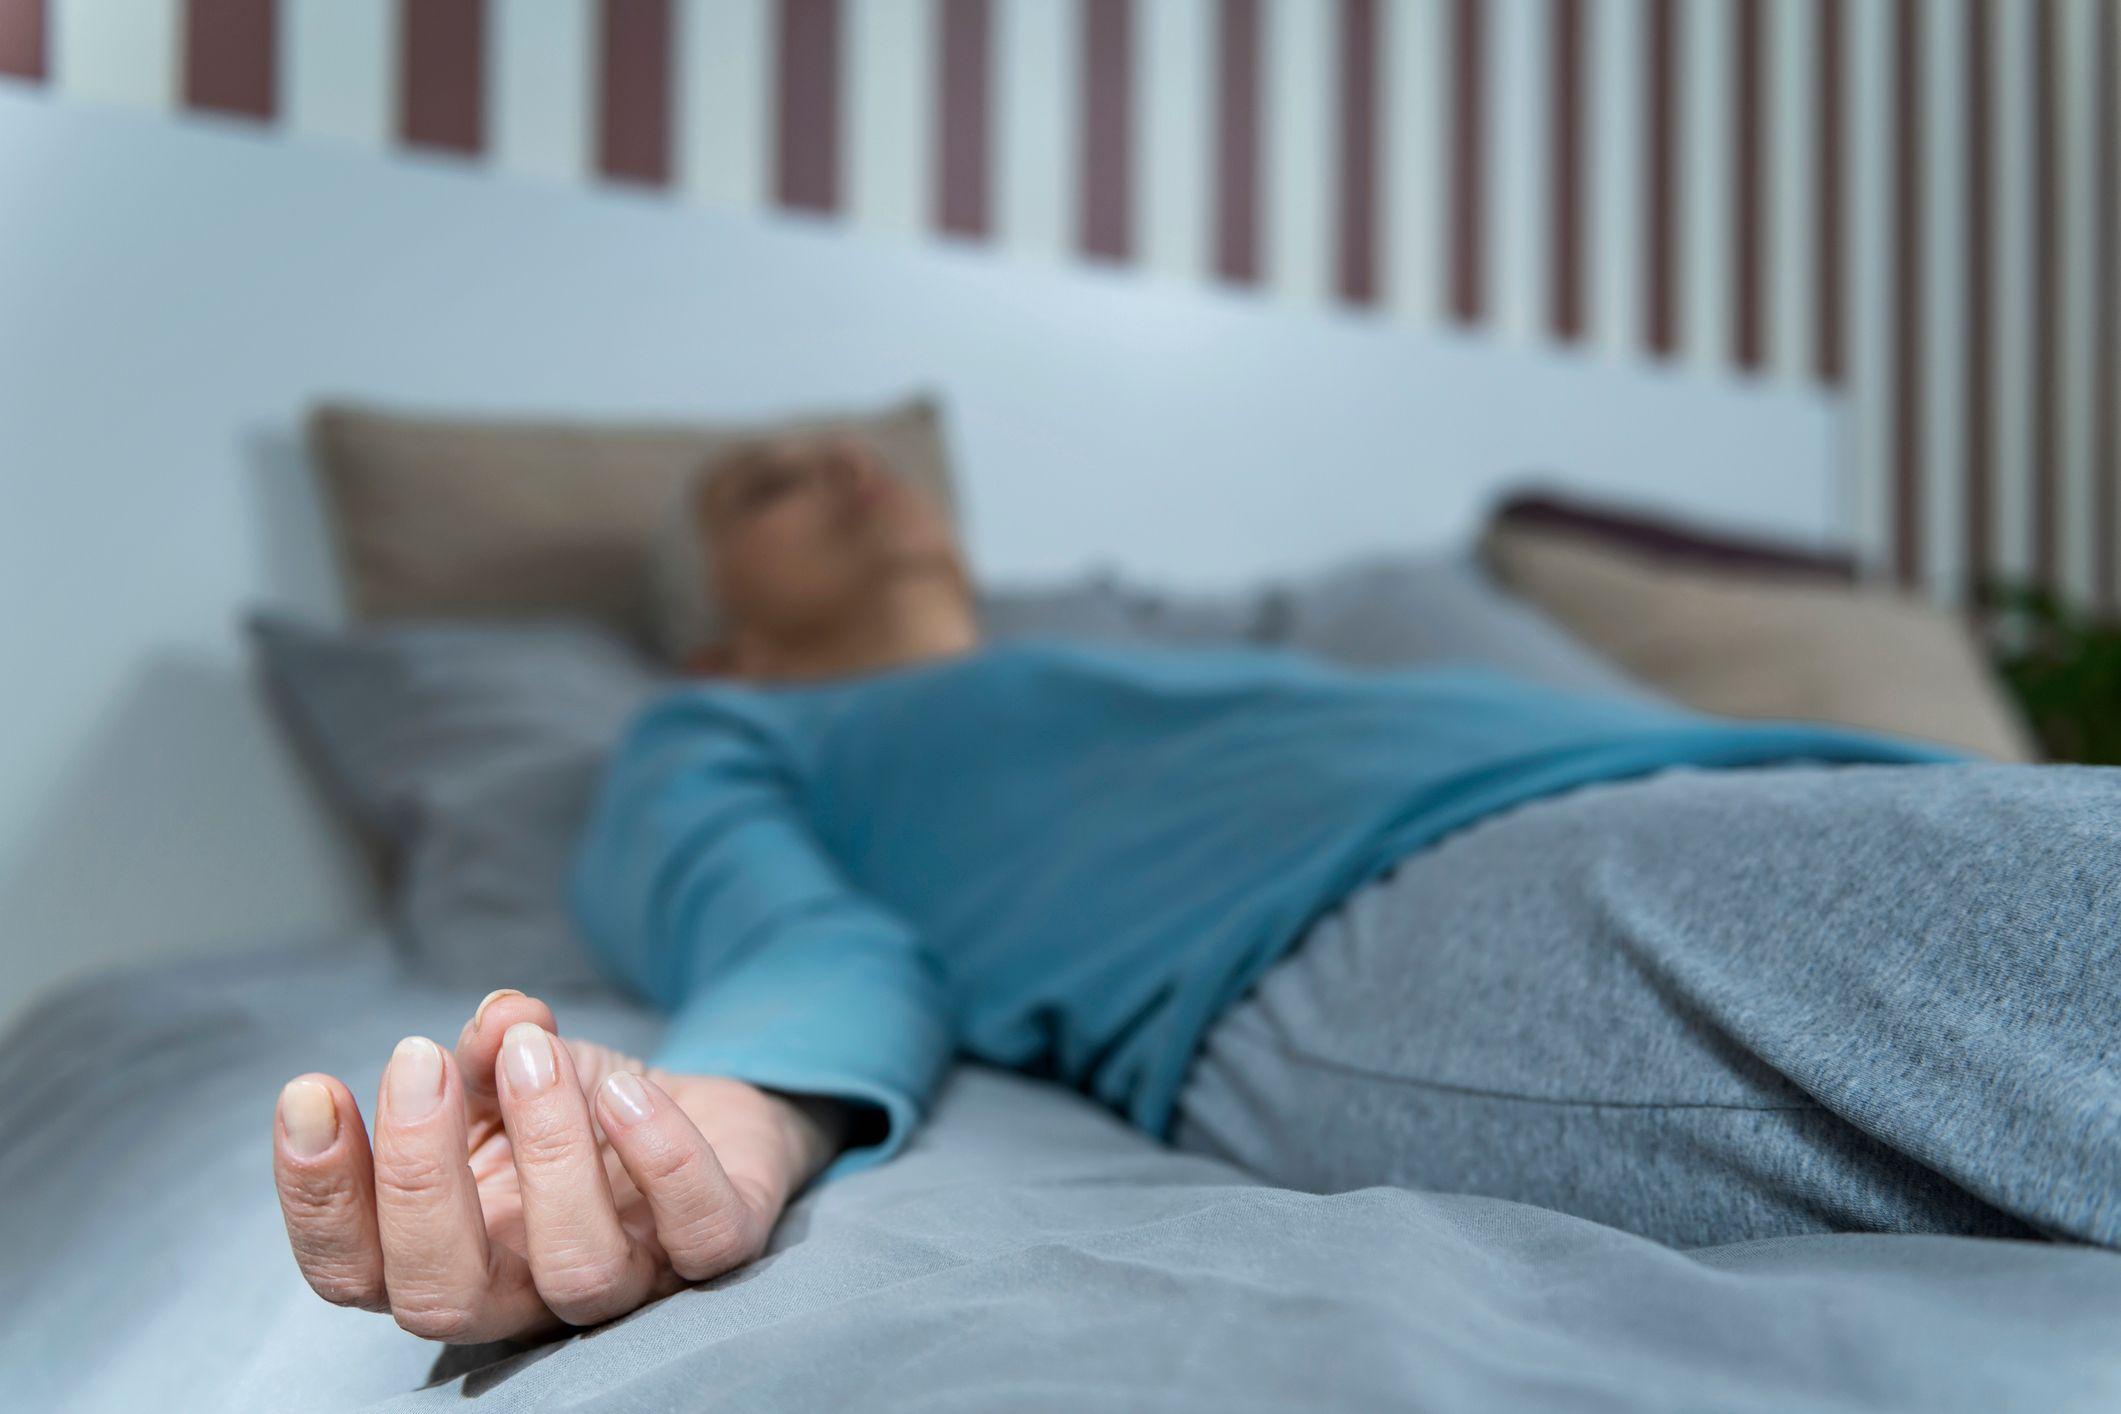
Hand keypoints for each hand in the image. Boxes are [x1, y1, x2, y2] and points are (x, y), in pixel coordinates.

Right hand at [271, 990, 845, 1342]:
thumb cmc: (579, 1112)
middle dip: (419, 1179)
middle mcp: (527, 1293)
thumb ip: (480, 1053)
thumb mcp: (511, 1071)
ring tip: (535, 1050)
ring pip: (578, 1268)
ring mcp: (628, 1282)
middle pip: (443, 1300)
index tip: (311, 1091)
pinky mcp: (717, 1253)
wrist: (703, 1118)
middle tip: (414, 1062)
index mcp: (449, 1256)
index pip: (354, 1273)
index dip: (320, 1200)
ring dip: (548, 1149)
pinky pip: (700, 1234)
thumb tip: (497, 1018)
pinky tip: (625, 1088)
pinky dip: (663, 1155)